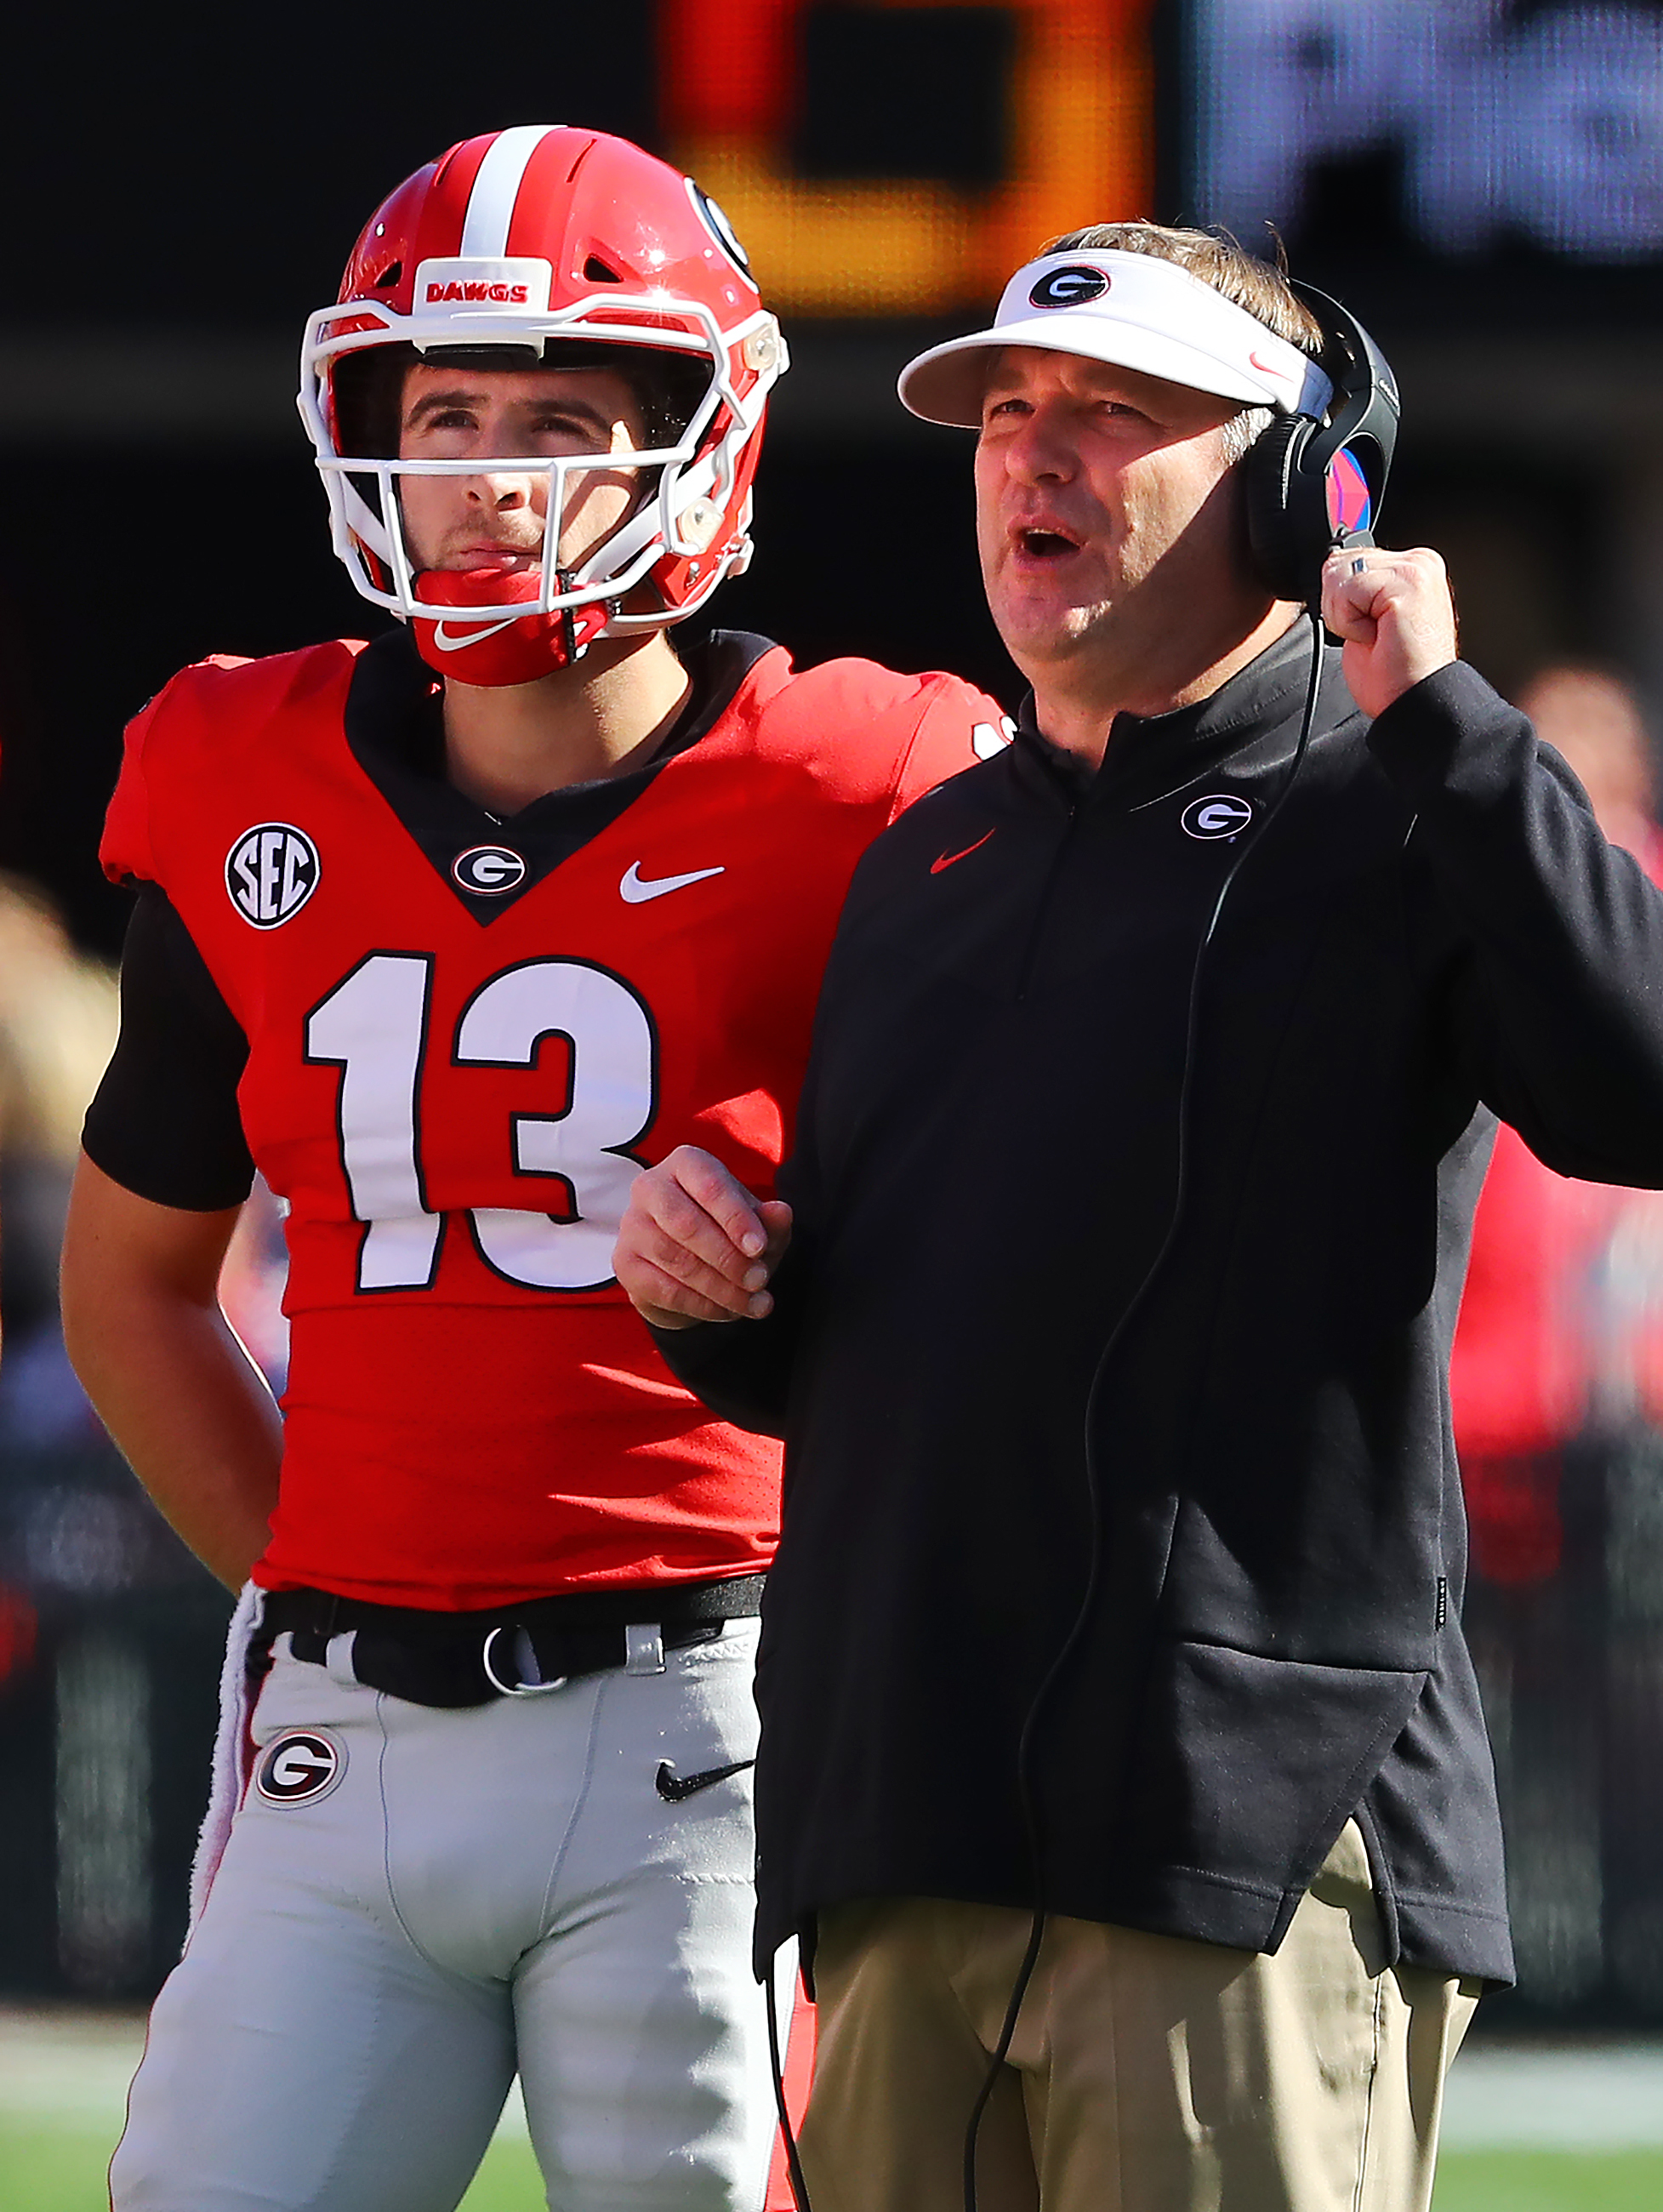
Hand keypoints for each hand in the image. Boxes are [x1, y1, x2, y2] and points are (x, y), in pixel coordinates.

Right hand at [614, 1145, 792, 1330]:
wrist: (691, 1265)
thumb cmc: (729, 1231)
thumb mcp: (758, 1225)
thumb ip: (770, 1220)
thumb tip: (781, 1212)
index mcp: (686, 1164)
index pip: (709, 1186)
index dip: (736, 1218)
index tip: (760, 1248)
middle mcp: (650, 1187)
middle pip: (686, 1224)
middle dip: (728, 1258)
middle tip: (760, 1281)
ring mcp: (632, 1225)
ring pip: (675, 1259)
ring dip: (720, 1287)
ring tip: (754, 1303)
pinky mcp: (624, 1263)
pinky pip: (663, 1289)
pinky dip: (701, 1305)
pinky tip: (728, 1311)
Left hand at [1321, 546, 1458, 719]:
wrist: (1413, 702)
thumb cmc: (1394, 674)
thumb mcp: (1366, 617)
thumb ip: (1354, 586)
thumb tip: (1329, 566)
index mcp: (1411, 566)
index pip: (1343, 559)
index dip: (1340, 602)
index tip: (1371, 627)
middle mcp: (1418, 561)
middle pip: (1336, 564)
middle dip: (1340, 608)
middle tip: (1373, 635)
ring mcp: (1417, 569)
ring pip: (1337, 576)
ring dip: (1345, 618)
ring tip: (1376, 636)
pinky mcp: (1408, 583)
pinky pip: (1346, 593)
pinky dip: (1349, 624)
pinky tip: (1376, 638)